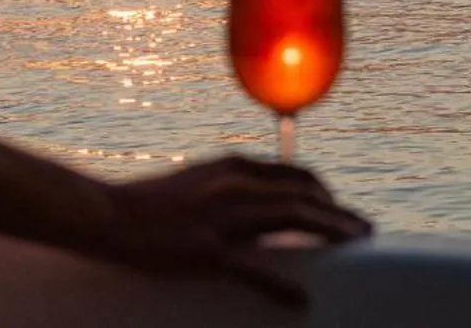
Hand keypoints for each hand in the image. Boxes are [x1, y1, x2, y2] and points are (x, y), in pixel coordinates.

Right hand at [98, 155, 371, 305]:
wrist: (105, 213)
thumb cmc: (146, 203)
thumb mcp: (194, 183)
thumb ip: (228, 187)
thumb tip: (259, 202)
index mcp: (230, 169)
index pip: (293, 173)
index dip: (324, 191)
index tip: (341, 207)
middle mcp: (232, 185)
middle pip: (302, 195)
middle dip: (339, 213)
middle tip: (366, 231)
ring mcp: (221, 218)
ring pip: (292, 219)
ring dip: (330, 232)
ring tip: (357, 246)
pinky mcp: (206, 251)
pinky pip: (255, 269)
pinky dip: (283, 286)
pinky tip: (302, 302)